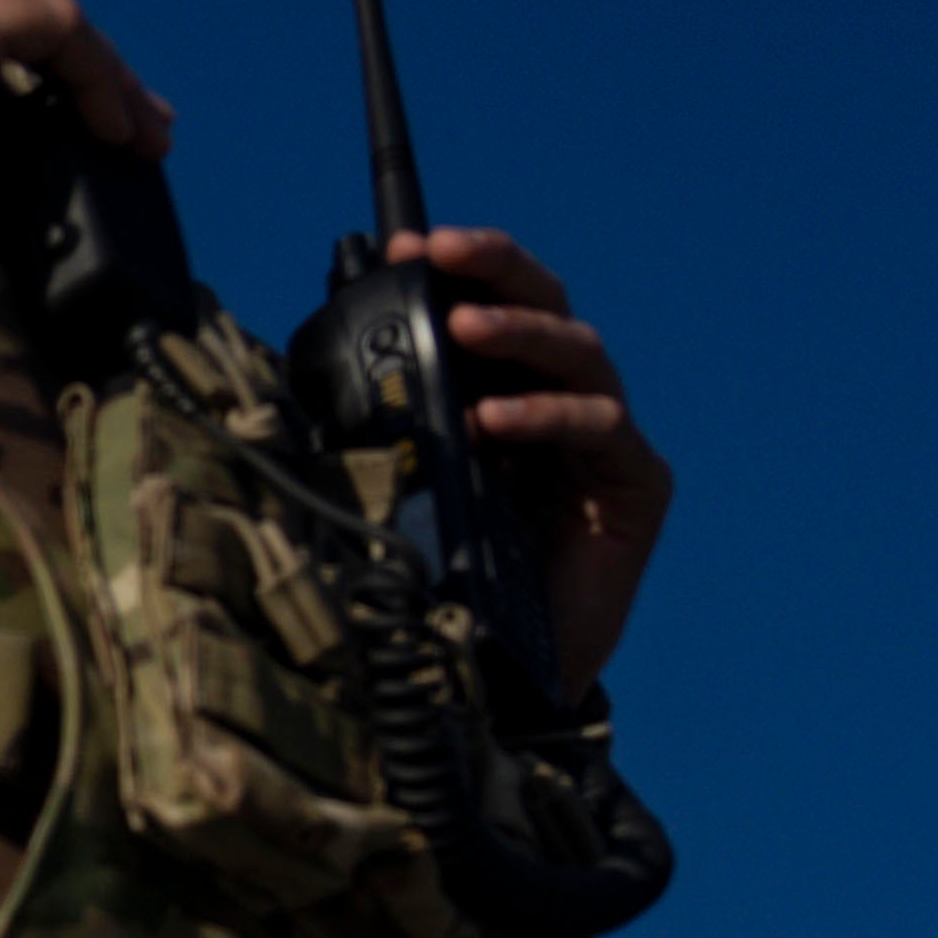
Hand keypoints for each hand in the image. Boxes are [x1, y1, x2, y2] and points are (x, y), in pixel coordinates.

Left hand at [390, 226, 671, 685]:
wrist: (495, 687)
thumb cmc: (444, 590)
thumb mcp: (397, 498)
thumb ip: (377, 441)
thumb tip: (302, 390)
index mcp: (502, 400)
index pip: (492, 311)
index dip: (458, 270)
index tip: (404, 250)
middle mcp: (558, 410)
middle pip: (545, 308)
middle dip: (495, 269)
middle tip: (445, 251)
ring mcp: (603, 445)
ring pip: (577, 355)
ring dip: (518, 332)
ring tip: (462, 325)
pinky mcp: (635, 487)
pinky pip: (600, 429)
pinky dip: (547, 416)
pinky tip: (496, 421)